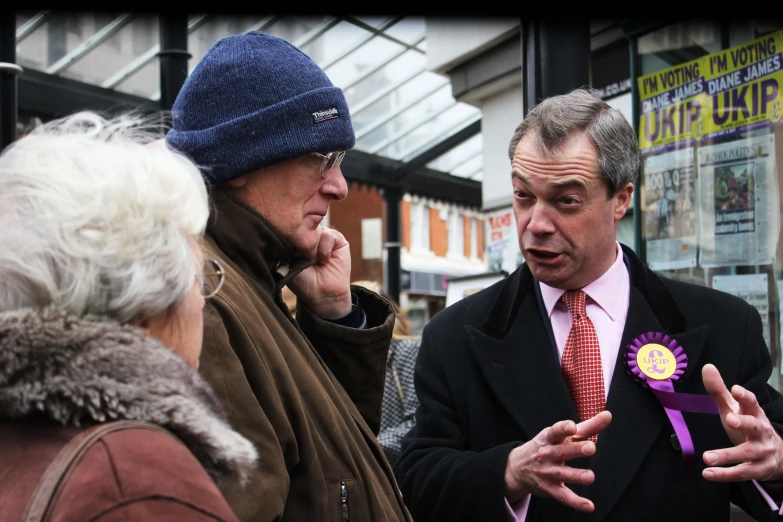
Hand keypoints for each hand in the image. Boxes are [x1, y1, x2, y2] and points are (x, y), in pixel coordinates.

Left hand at [288, 226, 352, 319]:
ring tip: (314, 261)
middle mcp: (309, 237)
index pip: (291, 228)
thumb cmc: (305, 283)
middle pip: (304, 226)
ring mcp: (323, 237)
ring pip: (316, 229)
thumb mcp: (289, 264)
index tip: (290, 250)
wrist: (324, 295)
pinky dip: (325, 247)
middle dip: (302, 240)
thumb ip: (287, 247)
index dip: (290, 235)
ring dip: (314, 246)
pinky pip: (329, 235)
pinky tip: (324, 260)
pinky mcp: (338, 240)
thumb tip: (289, 231)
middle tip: (302, 256)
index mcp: (296, 241)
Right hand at [504, 411, 611, 510]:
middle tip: (591, 448)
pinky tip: (589, 506)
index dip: (563, 428)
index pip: (556, 431)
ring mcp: (547, 472)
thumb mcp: (562, 435)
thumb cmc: (547, 446)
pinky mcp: (549, 489)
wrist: (517, 467)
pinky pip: (563, 496)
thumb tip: (609, 415)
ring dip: (576, 476)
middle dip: (576, 449)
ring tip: (590, 477)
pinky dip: (575, 502)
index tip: (572, 427)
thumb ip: (587, 427)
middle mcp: (548, 454)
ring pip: (563, 474)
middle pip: (562, 451)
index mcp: (551, 437)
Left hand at [701, 363, 782, 481]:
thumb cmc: (748, 426)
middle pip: (755, 426)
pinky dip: (724, 474)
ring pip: (746, 454)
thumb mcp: (734, 408)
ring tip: (707, 457)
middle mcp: (761, 432)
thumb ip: (719, 391)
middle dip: (744, 423)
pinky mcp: (759, 470)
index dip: (745, 396)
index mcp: (755, 414)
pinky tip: (708, 474)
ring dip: (726, 456)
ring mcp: (762, 452)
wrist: (775, 455)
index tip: (735, 389)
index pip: (752, 403)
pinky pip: (742, 473)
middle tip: (729, 419)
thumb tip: (707, 367)